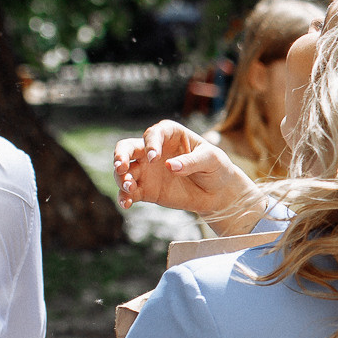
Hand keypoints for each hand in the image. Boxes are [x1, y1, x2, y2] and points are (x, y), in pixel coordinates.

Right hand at [114, 120, 258, 223]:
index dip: (150, 144)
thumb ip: (191, 162)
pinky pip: (129, 192)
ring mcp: (147, 170)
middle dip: (120, 156)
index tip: (154, 158)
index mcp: (170, 134)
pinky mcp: (146, 190)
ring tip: (129, 187)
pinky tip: (126, 203)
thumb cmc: (216, 167)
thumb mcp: (211, 159)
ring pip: (124, 171)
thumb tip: (170, 166)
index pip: (153, 134)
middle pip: (127, 148)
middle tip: (121, 167)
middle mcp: (153, 150)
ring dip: (121, 178)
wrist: (217, 192)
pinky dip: (124, 197)